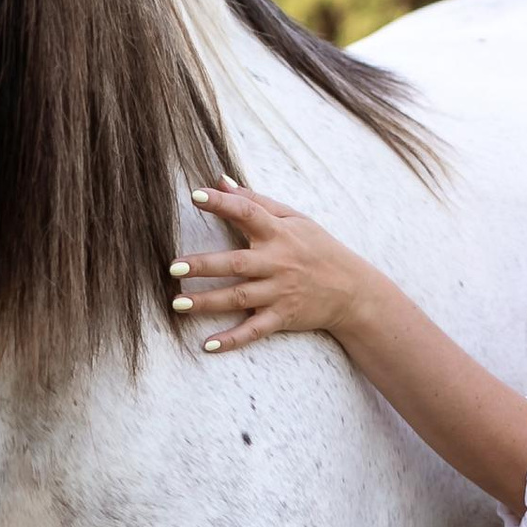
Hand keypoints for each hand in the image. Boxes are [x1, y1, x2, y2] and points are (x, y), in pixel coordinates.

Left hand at [170, 184, 374, 350]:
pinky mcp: (281, 318)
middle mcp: (277, 263)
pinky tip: (208, 345)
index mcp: (278, 234)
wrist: (352, 290)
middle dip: (205, 265)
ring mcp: (279, 293)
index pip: (248, 213)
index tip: (196, 195)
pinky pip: (254, 331)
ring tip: (177, 303)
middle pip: (236, 263)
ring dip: (207, 302)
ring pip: (238, 298)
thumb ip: (256, 200)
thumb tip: (220, 180)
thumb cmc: (318, 248)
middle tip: (174, 266)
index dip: (223, 203)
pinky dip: (232, 340)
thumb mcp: (294, 218)